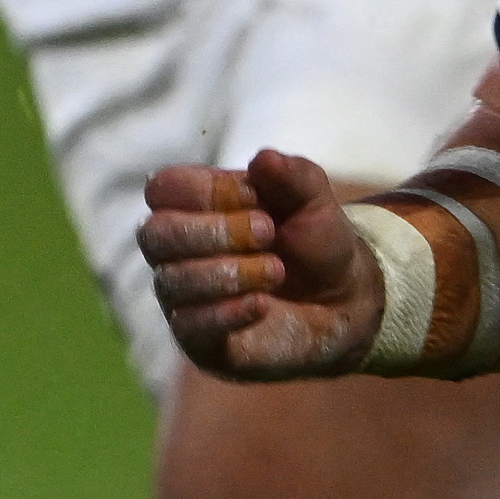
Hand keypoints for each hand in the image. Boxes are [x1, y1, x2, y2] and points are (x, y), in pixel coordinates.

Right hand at [141, 146, 379, 379]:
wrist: (344, 302)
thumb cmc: (316, 243)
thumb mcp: (315, 201)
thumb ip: (293, 176)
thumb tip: (264, 158)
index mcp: (192, 207)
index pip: (162, 189)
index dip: (208, 191)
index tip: (258, 198)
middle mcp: (175, 251)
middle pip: (156, 234)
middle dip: (216, 232)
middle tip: (269, 234)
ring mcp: (182, 296)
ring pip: (173, 280)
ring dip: (232, 273)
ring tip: (278, 271)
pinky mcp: (197, 339)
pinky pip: (188, 325)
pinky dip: (228, 311)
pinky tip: (262, 304)